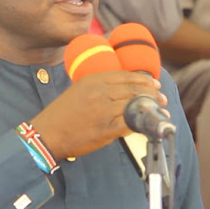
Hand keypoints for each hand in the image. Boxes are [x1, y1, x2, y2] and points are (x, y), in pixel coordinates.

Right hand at [30, 71, 166, 160]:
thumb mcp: (78, 90)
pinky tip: (149, 123)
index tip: (154, 83)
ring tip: (160, 109)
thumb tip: (121, 89)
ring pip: (135, 104)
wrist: (48, 133)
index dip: (143, 79)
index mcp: (93, 80)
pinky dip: (143, 122)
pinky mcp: (107, 129)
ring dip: (151, 107)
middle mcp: (100, 92)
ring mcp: (104, 110)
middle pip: (134, 89)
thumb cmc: (61, 114)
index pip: (125, 75)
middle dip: (152, 92)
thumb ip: (98, 87)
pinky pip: (131, 122)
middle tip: (161, 97)